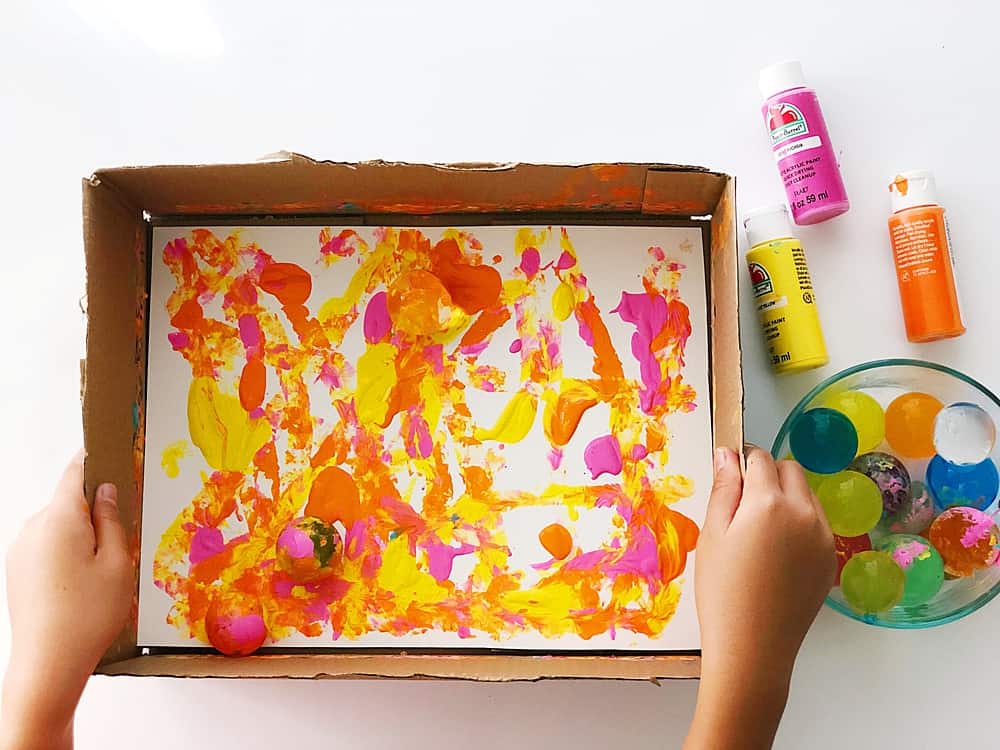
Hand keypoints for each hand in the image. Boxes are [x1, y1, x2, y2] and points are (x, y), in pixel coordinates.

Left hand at [1, 454, 132, 749]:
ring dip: (81, 536)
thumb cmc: (87, 615)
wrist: (48, 664)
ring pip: (58, 526)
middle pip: (68, 501)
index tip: (113, 452)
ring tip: (101, 572)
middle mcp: (32, 527)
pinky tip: (80, 584)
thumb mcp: (117, 562)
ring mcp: (19, 549)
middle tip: (122, 540)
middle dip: (95, 511)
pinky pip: (46, 546)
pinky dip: (65, 554)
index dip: (95, 459)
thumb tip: (107, 491)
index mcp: (59, 518)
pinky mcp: (15, 570)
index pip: (75, 471)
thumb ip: (112, 520)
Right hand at [685, 446, 834, 749]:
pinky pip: (817, 524)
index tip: (729, 475)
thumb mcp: (712, 535)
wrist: (753, 648)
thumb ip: (724, 489)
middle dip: (768, 474)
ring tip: (759, 531)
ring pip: (807, 495)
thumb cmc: (722, 592)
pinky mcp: (829, 559)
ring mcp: (823, 537)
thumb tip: (727, 454)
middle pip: (790, 470)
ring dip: (786, 497)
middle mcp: (804, 513)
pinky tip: (776, 552)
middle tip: (741, 504)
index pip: (760, 459)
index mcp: (770, 503)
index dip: (742, 461)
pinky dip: (799, 523)